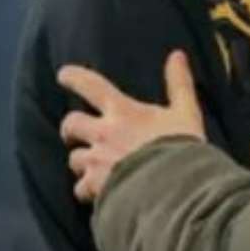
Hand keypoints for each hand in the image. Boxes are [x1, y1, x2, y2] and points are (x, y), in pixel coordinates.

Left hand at [58, 51, 205, 202]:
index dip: (75, 77)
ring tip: (95, 169)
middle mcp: (103, 133)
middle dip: (70, 128)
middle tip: (74, 133)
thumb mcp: (186, 112)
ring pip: (74, 159)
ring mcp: (96, 161)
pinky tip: (99, 195)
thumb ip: (179, 84)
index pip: (91, 86)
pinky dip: (88, 191)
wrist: (174, 188)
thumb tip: (177, 55)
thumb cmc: (181, 148)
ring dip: (82, 163)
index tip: (63, 75)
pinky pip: (80, 189)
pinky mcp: (95, 188)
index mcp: (123, 111)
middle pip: (71, 123)